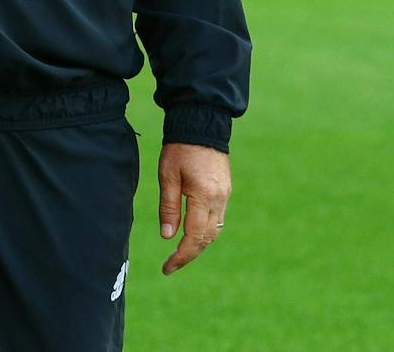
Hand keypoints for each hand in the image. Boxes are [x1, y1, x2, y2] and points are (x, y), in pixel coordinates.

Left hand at [158, 142, 229, 275]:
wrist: (201, 124)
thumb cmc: (179, 148)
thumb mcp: (167, 176)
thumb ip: (169, 207)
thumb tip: (168, 237)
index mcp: (203, 195)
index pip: (194, 236)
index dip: (181, 256)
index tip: (167, 268)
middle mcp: (219, 199)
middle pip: (207, 238)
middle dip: (189, 254)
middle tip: (171, 265)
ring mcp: (225, 195)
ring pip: (215, 231)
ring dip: (199, 244)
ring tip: (180, 253)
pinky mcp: (226, 191)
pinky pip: (218, 219)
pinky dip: (206, 231)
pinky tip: (192, 234)